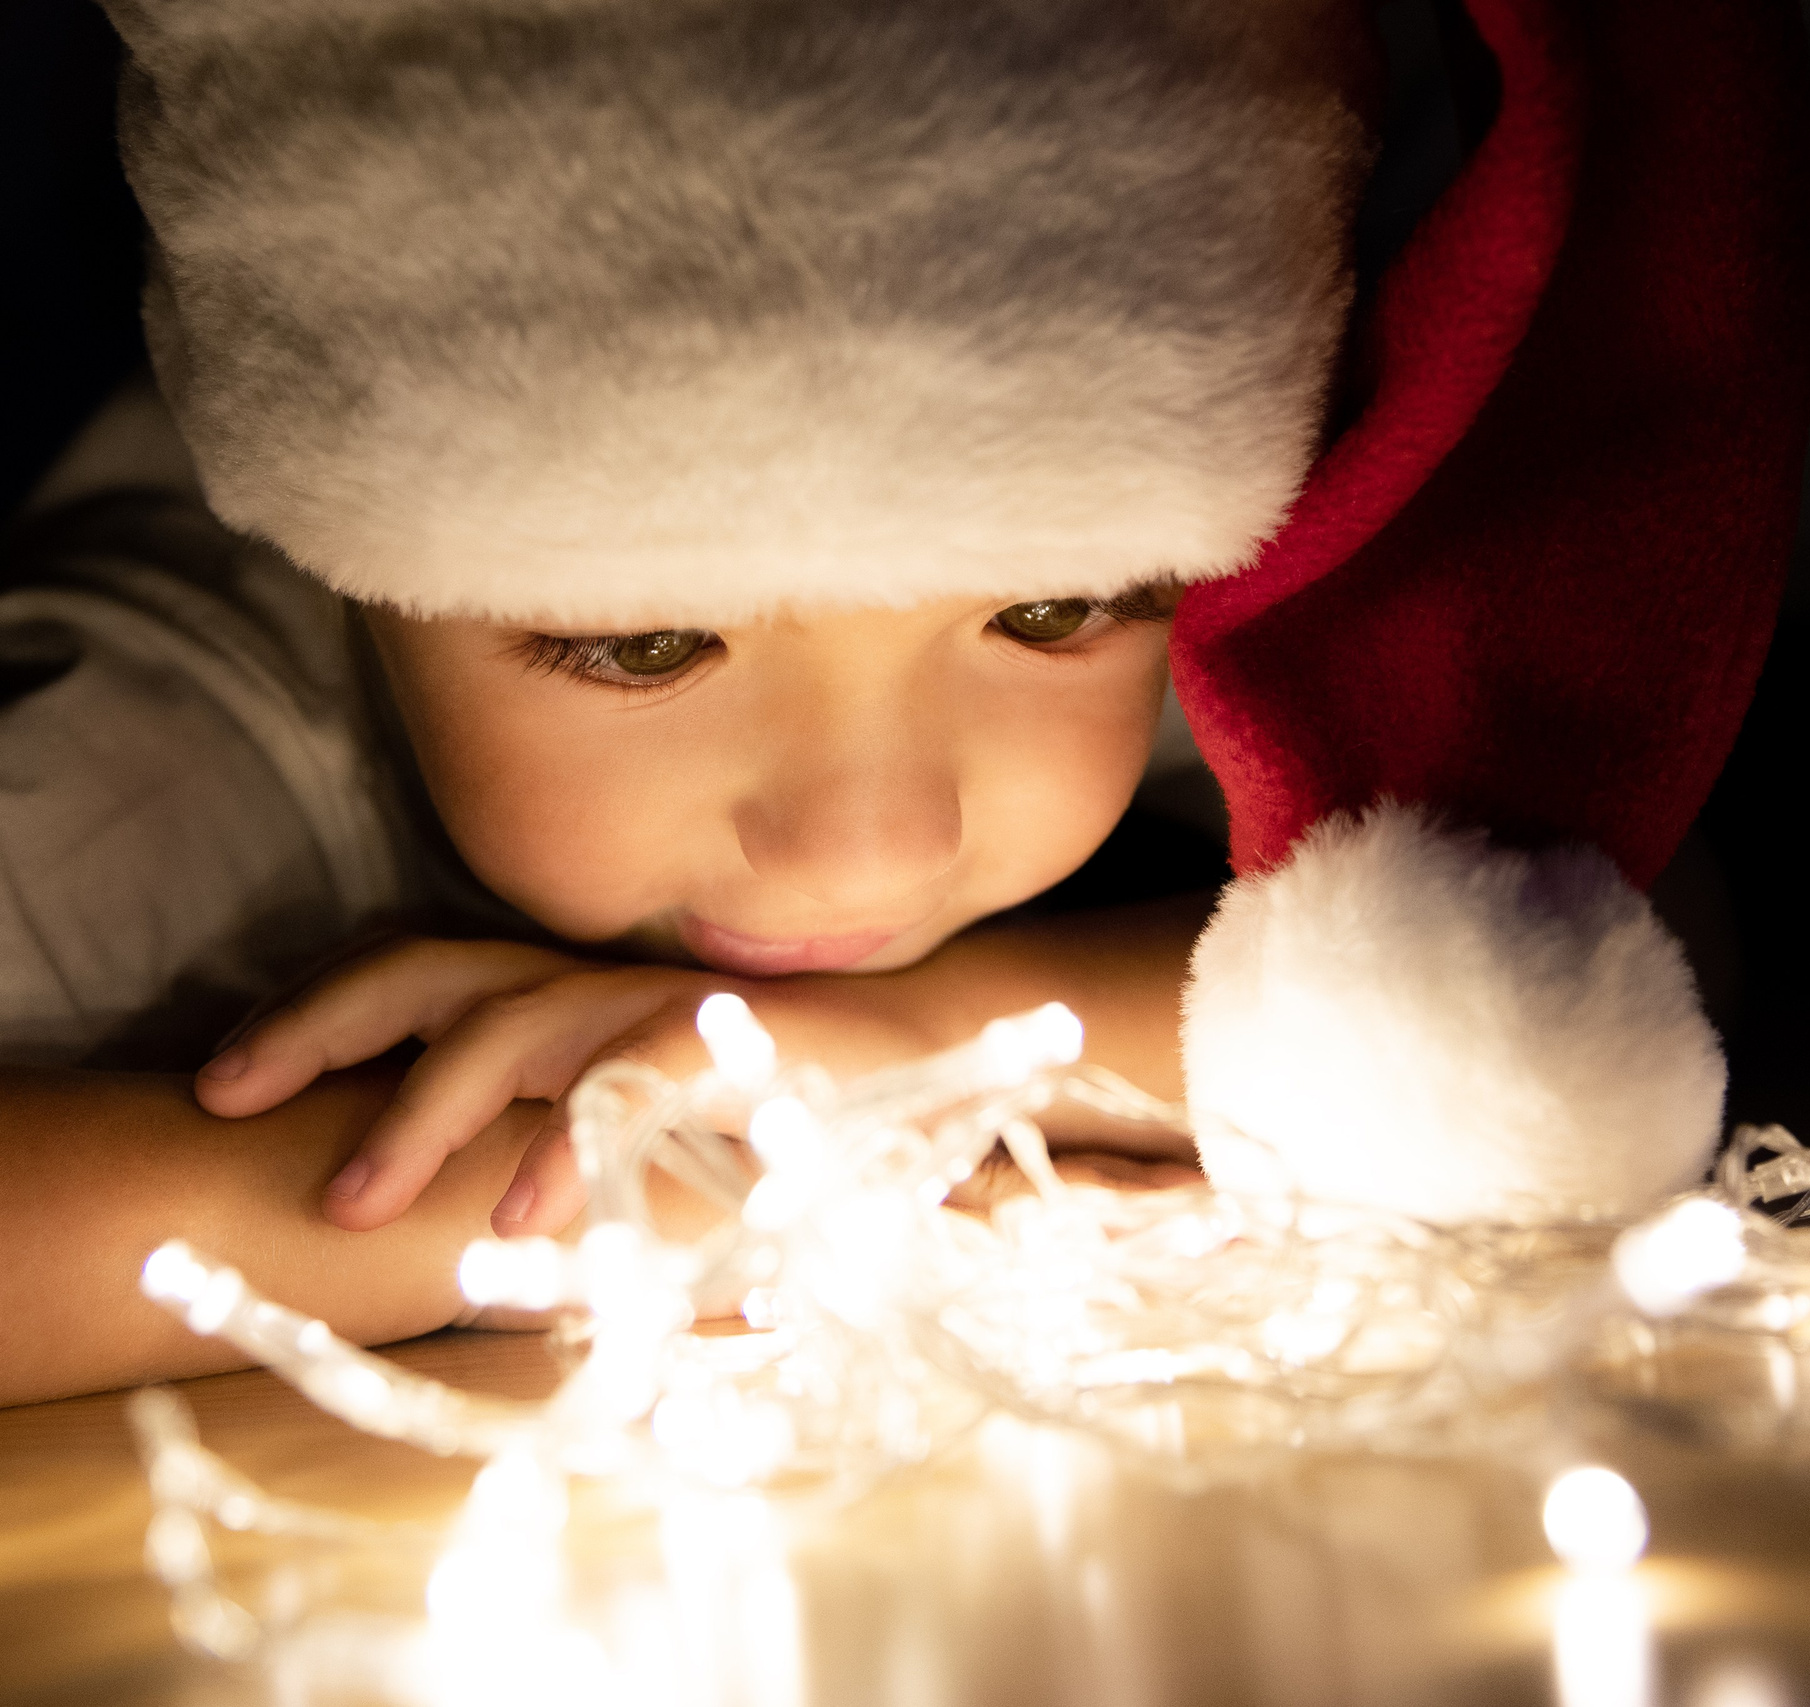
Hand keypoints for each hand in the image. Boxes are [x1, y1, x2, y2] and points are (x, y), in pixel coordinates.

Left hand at [194, 938, 936, 1237]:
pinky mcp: (741, 1042)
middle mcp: (603, 984)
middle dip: (321, 1031)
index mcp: (572, 997)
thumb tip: (468, 1231)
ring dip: (424, 1109)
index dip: (316, 1017)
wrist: (946, 1063)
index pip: (423, 976)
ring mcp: (667, 1005)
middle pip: (437, 974)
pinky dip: (569, 1142)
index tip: (217, 1087)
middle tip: (228, 1101)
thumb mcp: (653, 1130)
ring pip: (517, 1024)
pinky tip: (521, 1211)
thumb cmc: (790, 1106)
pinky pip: (631, 1080)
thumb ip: (571, 1155)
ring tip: (352, 1199)